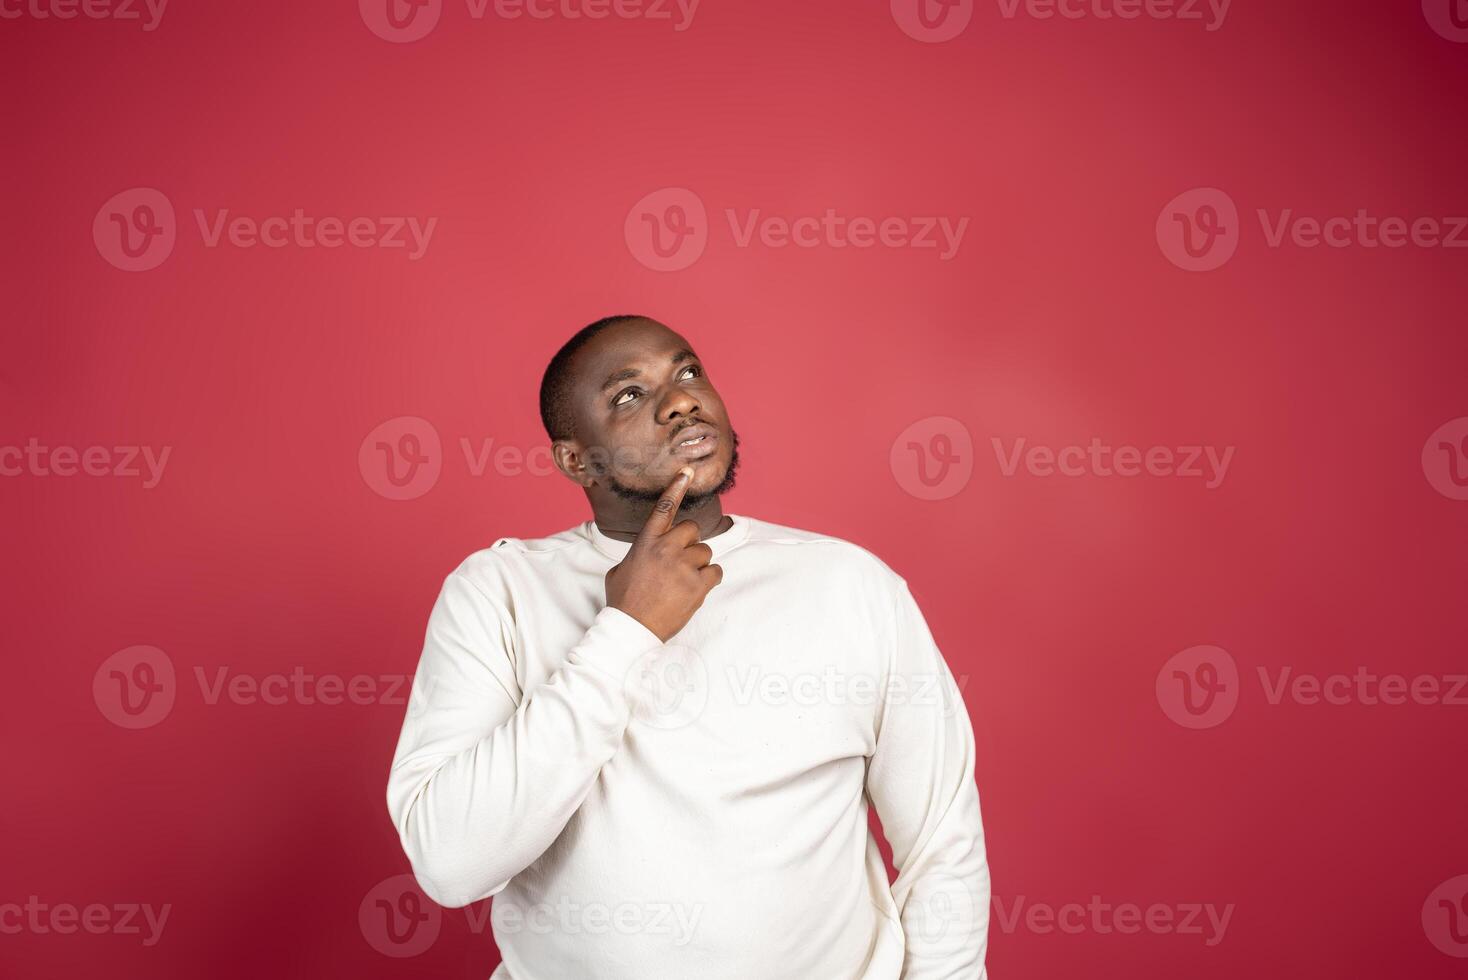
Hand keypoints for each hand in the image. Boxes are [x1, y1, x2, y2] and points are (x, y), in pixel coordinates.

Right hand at [604, 466, 723, 641]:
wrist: (631, 628)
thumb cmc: (623, 601)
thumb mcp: (620, 569)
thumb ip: (639, 553)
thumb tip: (648, 553)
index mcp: (646, 542)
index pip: (664, 508)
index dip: (676, 488)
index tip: (687, 472)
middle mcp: (666, 549)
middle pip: (692, 529)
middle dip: (689, 543)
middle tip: (680, 562)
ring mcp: (683, 566)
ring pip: (705, 552)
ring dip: (698, 564)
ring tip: (682, 582)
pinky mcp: (698, 585)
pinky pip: (716, 571)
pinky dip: (709, 580)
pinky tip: (694, 590)